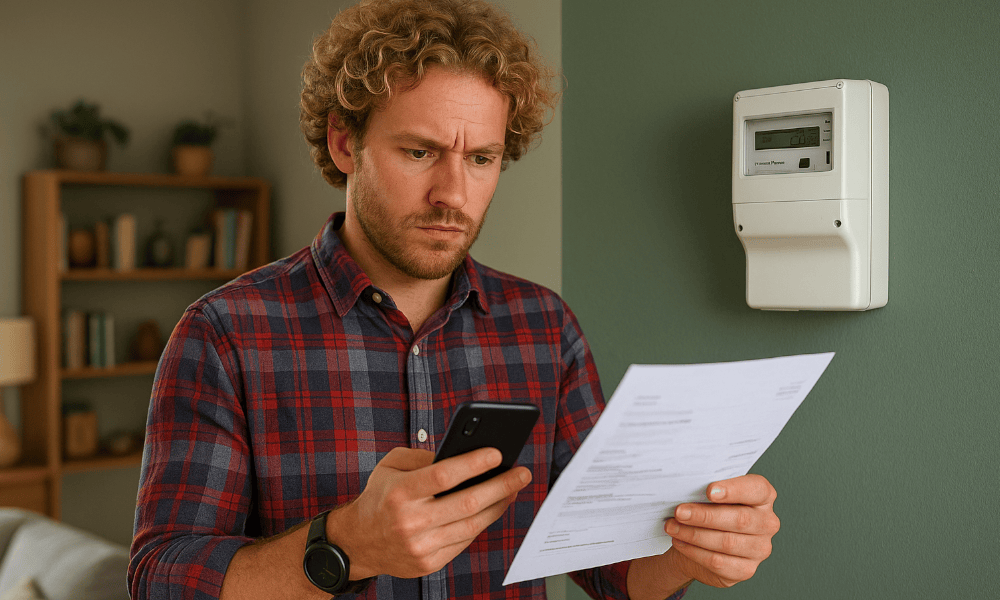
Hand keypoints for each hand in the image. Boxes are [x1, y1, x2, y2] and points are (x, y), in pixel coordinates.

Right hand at [328, 446, 531, 579]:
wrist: (358, 542)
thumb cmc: (380, 497)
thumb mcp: (390, 465)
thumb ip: (423, 455)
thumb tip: (463, 454)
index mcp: (399, 492)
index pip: (443, 476)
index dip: (474, 464)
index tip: (497, 453)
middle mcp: (410, 521)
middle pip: (466, 503)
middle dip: (500, 486)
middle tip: (521, 473)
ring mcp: (420, 546)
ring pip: (472, 525)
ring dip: (498, 506)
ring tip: (513, 489)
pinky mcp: (428, 563)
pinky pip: (464, 541)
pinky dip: (481, 523)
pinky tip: (493, 508)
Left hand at [663, 474, 779, 587]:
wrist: (701, 543)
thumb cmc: (709, 511)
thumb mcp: (709, 496)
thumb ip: (706, 489)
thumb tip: (684, 487)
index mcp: (763, 497)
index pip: (758, 489)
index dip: (734, 489)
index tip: (709, 491)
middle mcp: (767, 523)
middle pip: (740, 519)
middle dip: (705, 516)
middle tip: (679, 512)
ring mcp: (760, 548)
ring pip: (727, 542)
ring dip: (694, 534)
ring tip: (673, 527)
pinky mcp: (746, 569)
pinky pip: (718, 562)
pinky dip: (695, 552)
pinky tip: (680, 542)